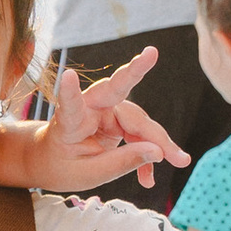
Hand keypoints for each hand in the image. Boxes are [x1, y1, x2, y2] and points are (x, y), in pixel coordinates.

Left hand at [16, 51, 189, 193]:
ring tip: (178, 160)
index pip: (70, 105)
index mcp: (69, 122)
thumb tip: (158, 152)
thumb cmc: (61, 165)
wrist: (52, 161)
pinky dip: (148, 154)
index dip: (69, 92)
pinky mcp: (117, 119)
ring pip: (138, 120)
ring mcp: (104, 110)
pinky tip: (149, 177)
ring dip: (157, 141)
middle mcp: (88, 108)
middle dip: (135, 72)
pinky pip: (140, 134)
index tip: (67, 75)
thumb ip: (121, 163)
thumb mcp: (88, 174)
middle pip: (116, 92)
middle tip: (152, 53)